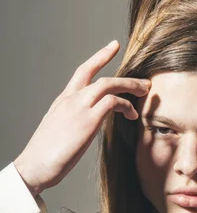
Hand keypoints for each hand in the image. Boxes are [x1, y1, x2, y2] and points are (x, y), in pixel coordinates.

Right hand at [13, 40, 150, 196]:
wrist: (35, 165)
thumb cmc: (48, 155)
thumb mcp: (62, 131)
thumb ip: (74, 122)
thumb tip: (87, 125)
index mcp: (64, 100)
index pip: (82, 71)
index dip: (100, 58)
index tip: (113, 47)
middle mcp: (71, 99)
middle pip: (99, 75)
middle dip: (125, 76)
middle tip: (144, 82)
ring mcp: (79, 107)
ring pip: (108, 84)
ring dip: (130, 87)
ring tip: (145, 94)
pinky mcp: (88, 120)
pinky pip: (112, 102)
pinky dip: (126, 105)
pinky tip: (132, 114)